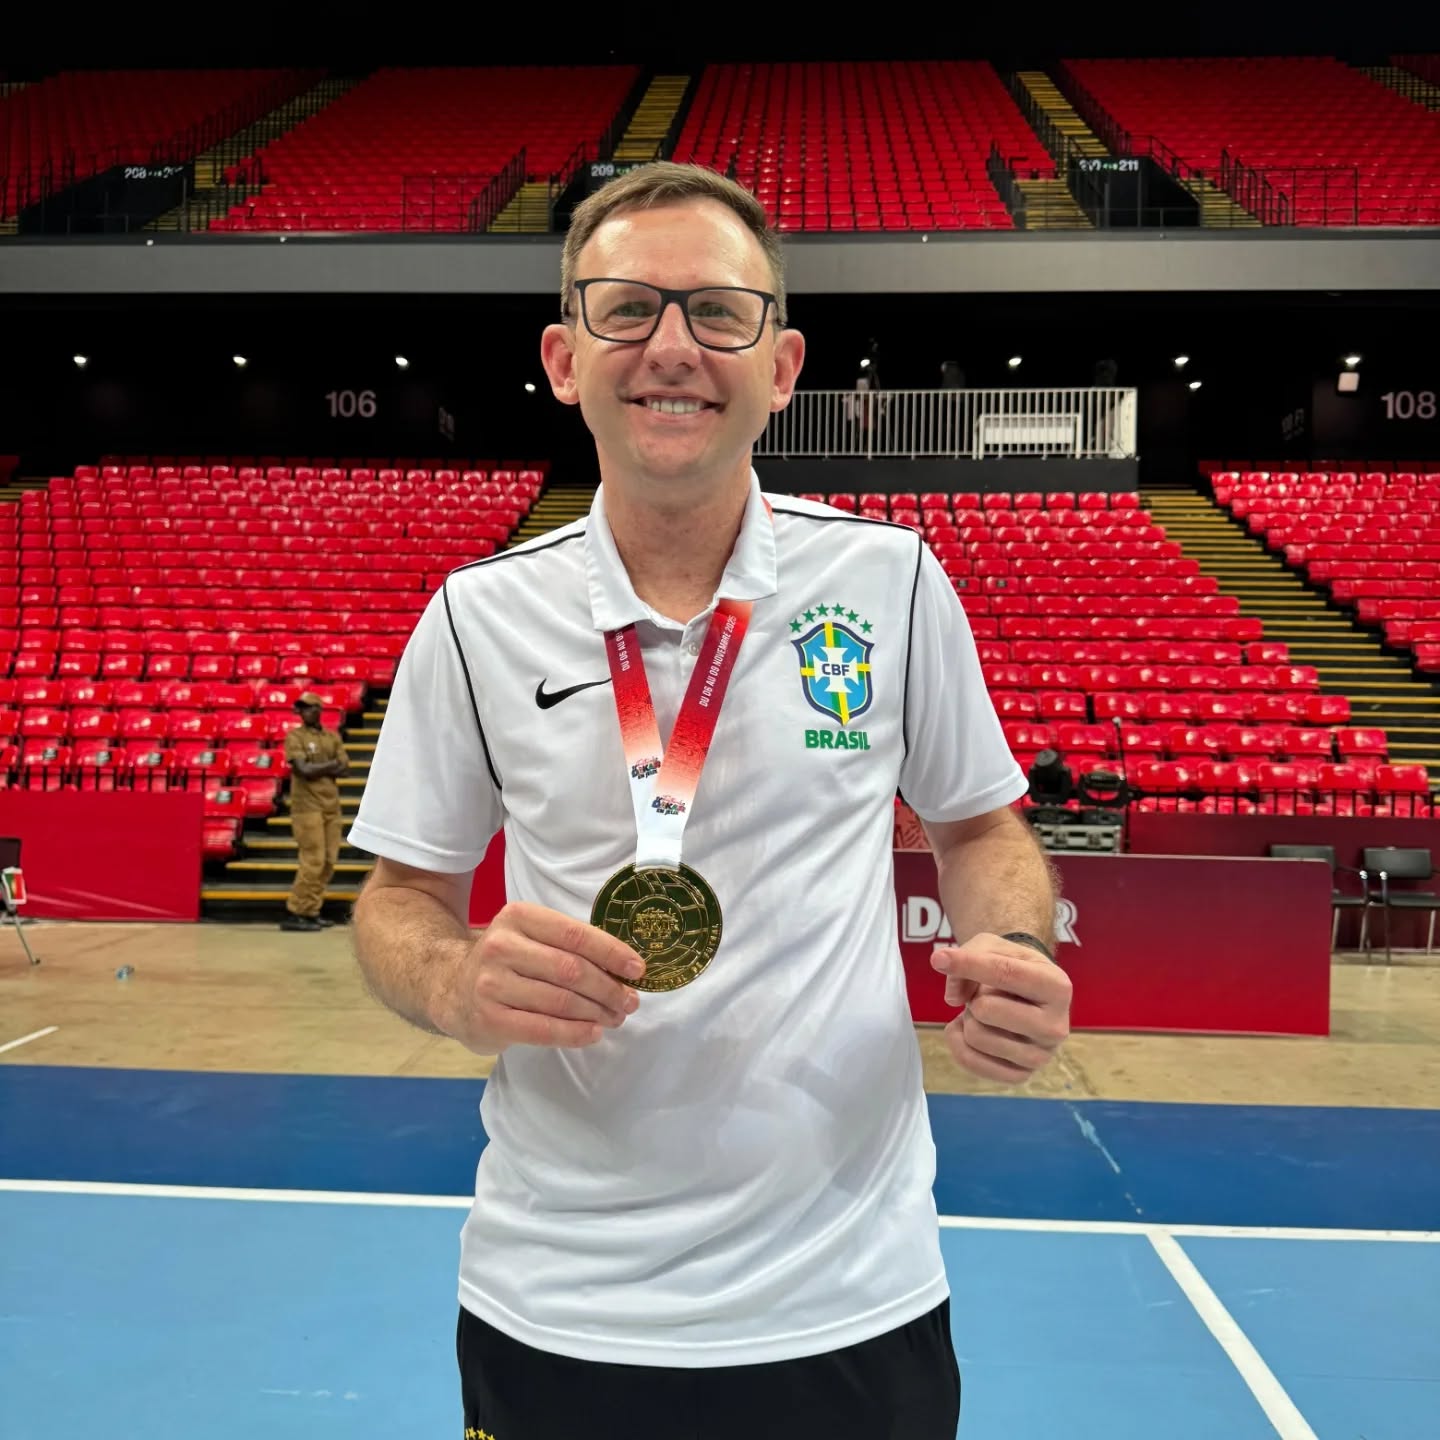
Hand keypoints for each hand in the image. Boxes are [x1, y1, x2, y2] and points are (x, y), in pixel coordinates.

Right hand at [442, 901, 644, 1053]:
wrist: (449, 986)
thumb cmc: (506, 961)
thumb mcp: (530, 937)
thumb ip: (569, 945)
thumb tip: (624, 967)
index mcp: (519, 917)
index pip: (575, 935)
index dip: (612, 953)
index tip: (638, 969)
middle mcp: (502, 946)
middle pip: (571, 970)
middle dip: (609, 989)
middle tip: (630, 1002)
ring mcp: (492, 984)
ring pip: (560, 1002)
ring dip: (597, 1013)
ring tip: (615, 1018)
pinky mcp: (489, 1019)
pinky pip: (543, 1029)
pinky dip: (575, 1033)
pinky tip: (593, 1033)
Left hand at [929, 933, 1071, 1083]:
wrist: (1030, 996)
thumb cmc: (1012, 966)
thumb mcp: (994, 947)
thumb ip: (969, 957)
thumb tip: (953, 998)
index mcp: (1057, 987)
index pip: (1006, 973)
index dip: (968, 964)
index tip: (938, 958)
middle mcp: (1055, 1026)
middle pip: (986, 1009)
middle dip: (973, 997)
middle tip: (985, 994)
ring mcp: (1040, 1056)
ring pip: (975, 1035)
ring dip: (968, 1018)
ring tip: (985, 1012)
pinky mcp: (1020, 1076)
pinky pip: (969, 1060)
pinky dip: (958, 1040)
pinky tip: (971, 1029)